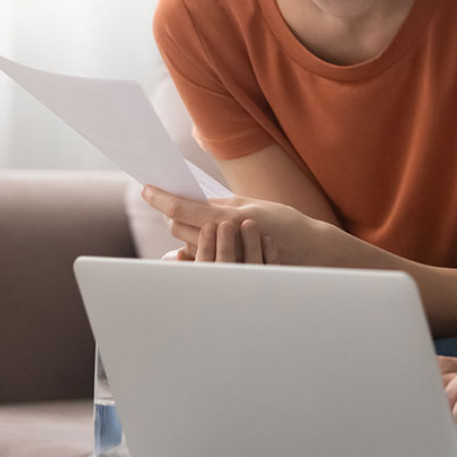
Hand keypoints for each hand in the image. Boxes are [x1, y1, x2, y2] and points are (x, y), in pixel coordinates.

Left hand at [142, 186, 318, 264]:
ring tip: (189, 220)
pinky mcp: (227, 268)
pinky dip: (195, 248)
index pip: (181, 208)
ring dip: (183, 231)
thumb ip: (221, 205)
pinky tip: (199, 240)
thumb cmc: (284, 223)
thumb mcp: (252, 205)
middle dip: (170, 213)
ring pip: (186, 244)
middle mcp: (223, 239)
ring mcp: (223, 256)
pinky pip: (199, 258)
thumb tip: (193, 200)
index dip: (160, 198)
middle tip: (169, 201)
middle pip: (177, 227)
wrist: (309, 250)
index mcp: (228, 217)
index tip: (147, 188)